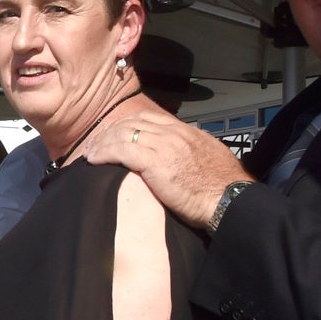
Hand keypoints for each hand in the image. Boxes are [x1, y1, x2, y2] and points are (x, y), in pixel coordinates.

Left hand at [84, 113, 252, 228]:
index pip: (149, 119)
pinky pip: (122, 150)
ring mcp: (165, 145)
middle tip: (95, 145)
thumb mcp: (207, 160)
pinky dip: (104, 152)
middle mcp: (175, 134)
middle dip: (110, 132)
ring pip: (124, 134)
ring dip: (102, 143)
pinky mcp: (155, 161)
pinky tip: (94, 159)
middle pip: (132, 123)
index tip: (113, 135)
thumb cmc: (220, 189)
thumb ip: (189, 152)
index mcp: (186, 132)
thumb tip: (176, 156)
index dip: (127, 125)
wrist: (229, 200)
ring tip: (90, 153)